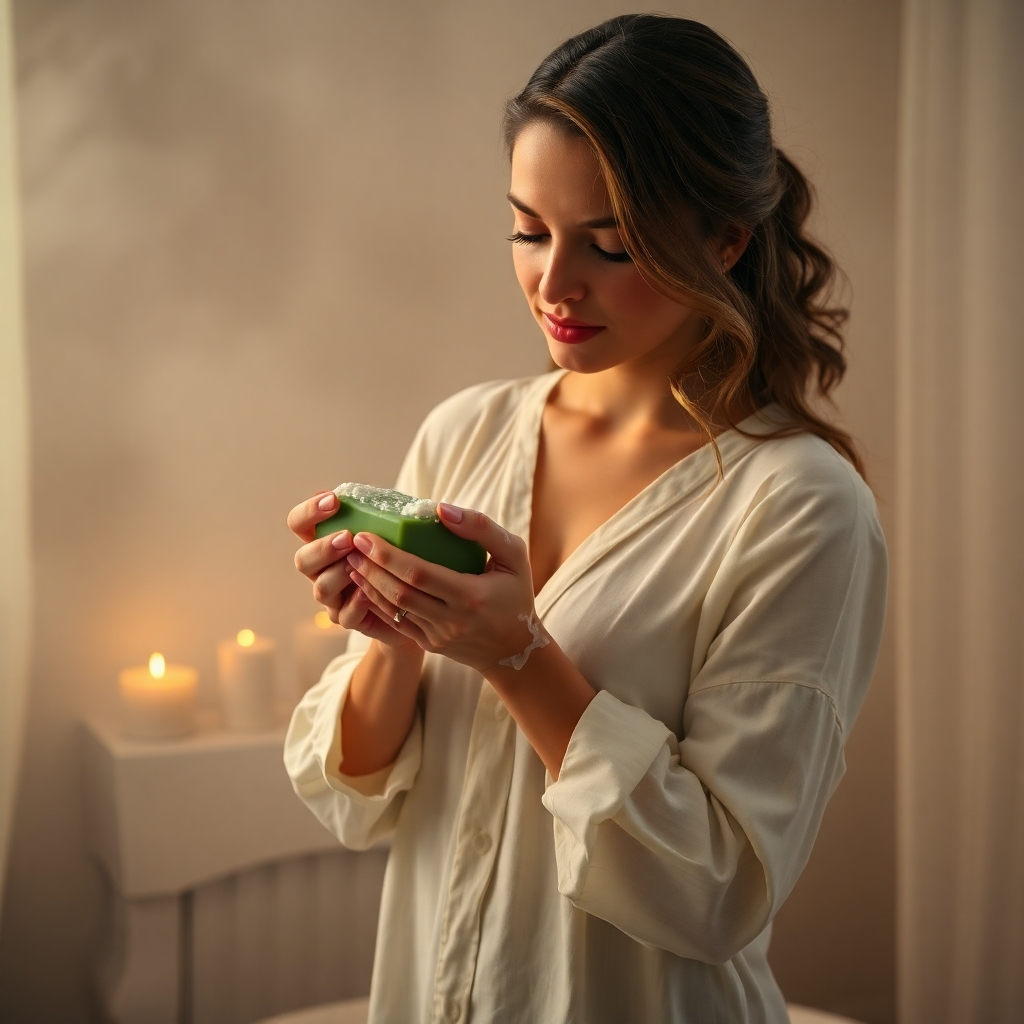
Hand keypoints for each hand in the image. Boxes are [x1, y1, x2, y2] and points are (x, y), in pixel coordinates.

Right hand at [287, 490, 419, 652]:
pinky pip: (345, 614)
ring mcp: (333, 597)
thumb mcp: (397, 534)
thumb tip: (434, 506)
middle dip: (323, 547)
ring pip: (321, 588)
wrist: (414, 604)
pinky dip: (356, 603)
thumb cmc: (401, 559)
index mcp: (326, 541)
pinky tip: (369, 592)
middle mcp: (322, 570)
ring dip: (339, 574)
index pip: (299, 524)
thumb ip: (394, 517)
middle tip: (348, 538)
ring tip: (359, 563)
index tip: (333, 501)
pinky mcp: (349, 619)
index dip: (309, 512)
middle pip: (303, 559)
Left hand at [344, 502, 538, 672]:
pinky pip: (396, 623)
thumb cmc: (517, 594)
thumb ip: (482, 528)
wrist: (515, 649)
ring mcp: (438, 636)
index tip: (366, 536)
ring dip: (368, 584)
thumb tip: (440, 508)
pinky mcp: (430, 645)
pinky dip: (376, 603)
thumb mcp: (514, 555)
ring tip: (351, 561)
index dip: (388, 555)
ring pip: (393, 610)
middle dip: (371, 567)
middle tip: (351, 544)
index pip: (420, 574)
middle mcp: (452, 620)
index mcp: (472, 595)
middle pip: (399, 592)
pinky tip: (364, 584)